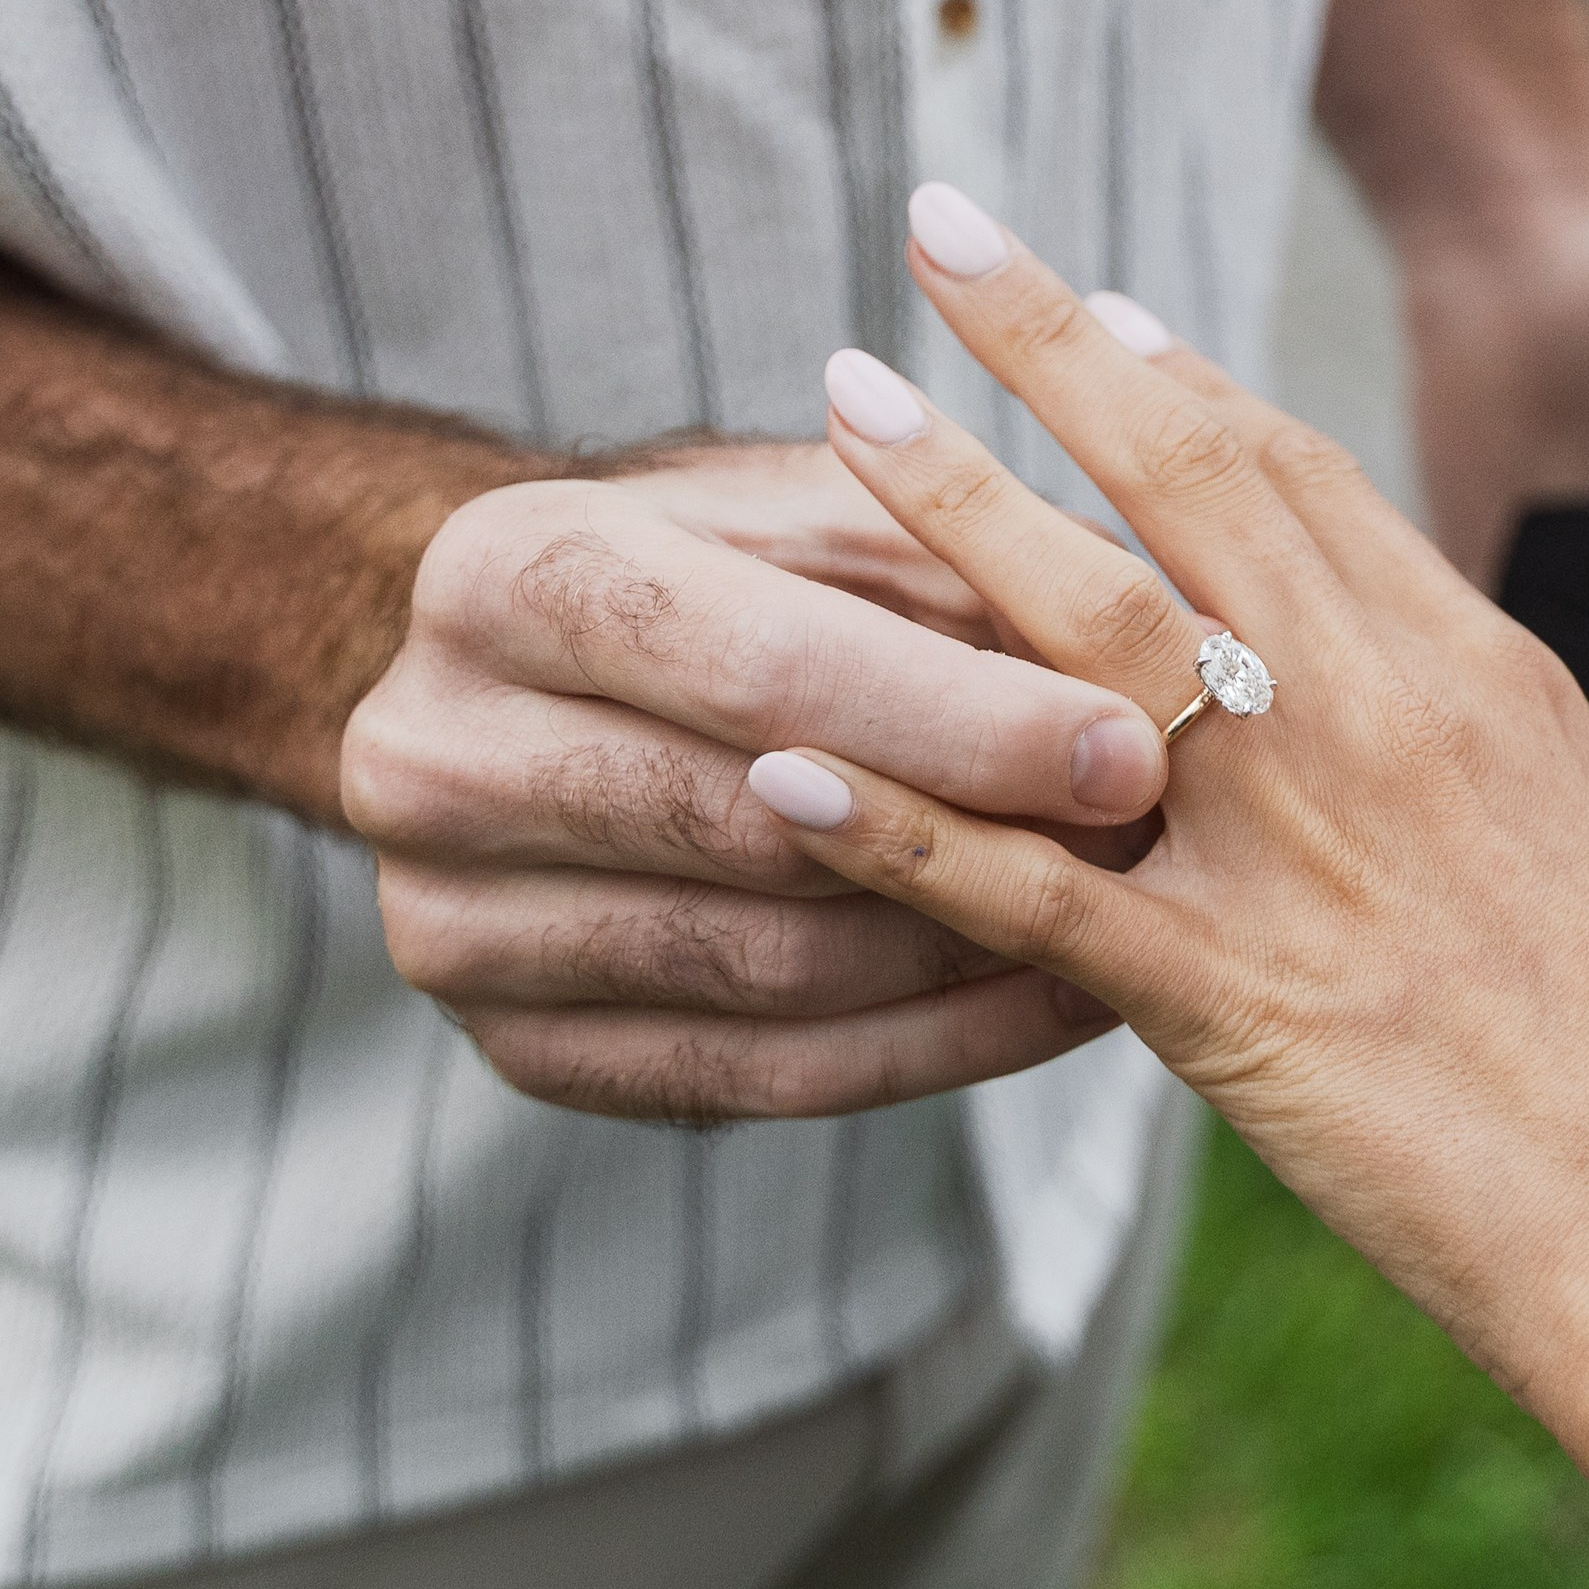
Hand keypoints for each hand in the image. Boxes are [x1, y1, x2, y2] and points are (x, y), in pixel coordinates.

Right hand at [339, 440, 1164, 1121]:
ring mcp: (450, 921)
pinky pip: (759, 1079)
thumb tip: (1146, 628)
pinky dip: (927, 1048)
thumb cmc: (710, 567)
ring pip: (769, 966)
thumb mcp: (801, 510)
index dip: (953, 715)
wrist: (524, 682)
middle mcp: (431, 752)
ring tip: (1133, 918)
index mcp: (503, 573)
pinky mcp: (513, 1050)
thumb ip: (947, 558)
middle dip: (979, 838)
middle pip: (754, 827)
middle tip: (1157, 847)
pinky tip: (1053, 1000)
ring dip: (971, 952)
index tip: (1130, 745)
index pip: (752, 662)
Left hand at [735, 207, 1588, 1460]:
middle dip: (1047, 343)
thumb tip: (1371, 662)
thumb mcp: (1579, 827)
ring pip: (1089, 632)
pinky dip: (901, 827)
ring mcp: (1298, 848)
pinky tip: (786, 765)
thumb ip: (1458, 728)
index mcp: (1474, 667)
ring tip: (838, 402)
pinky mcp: (1232, 1003)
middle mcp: (1379, 717)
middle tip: (936, 226)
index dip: (1173, 372)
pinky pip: (1032, 892)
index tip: (1087, 299)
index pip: (1298, 468)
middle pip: (1186, 479)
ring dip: (949, 503)